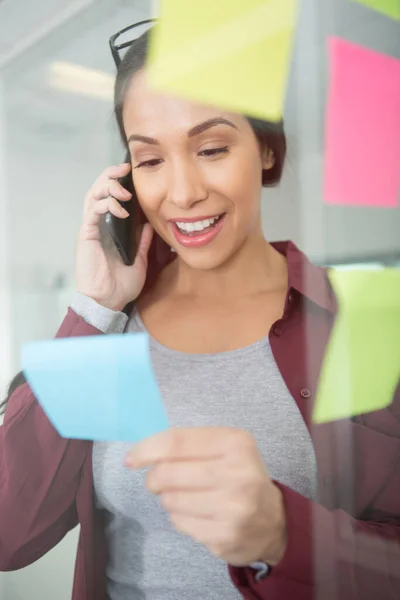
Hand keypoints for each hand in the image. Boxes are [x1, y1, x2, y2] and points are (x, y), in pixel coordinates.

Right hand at [76, 163, 152, 311]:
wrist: (108, 301)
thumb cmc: (121, 284)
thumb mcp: (140, 260)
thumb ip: (143, 242)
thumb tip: (151, 225)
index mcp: (109, 228)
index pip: (110, 196)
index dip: (118, 181)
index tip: (132, 172)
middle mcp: (98, 224)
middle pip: (98, 189)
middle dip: (111, 175)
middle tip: (125, 168)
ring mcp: (90, 228)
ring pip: (93, 195)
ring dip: (108, 186)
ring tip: (125, 190)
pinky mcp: (86, 234)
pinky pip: (93, 211)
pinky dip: (107, 204)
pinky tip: (122, 208)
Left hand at [126, 428, 286, 566]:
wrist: (274, 521)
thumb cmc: (240, 475)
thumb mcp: (226, 448)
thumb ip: (188, 444)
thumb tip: (140, 453)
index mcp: (236, 443)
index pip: (176, 441)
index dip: (147, 449)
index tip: (131, 459)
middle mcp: (237, 473)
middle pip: (168, 473)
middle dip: (155, 477)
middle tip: (160, 480)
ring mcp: (232, 508)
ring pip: (170, 500)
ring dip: (169, 498)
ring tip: (187, 496)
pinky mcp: (224, 536)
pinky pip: (180, 523)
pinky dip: (180, 517)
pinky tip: (198, 514)